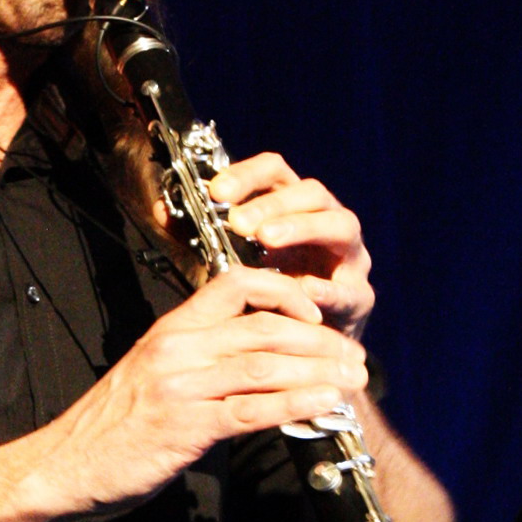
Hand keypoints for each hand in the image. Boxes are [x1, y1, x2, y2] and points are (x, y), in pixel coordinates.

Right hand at [28, 263, 367, 518]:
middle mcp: (178, 349)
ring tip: (352, 381)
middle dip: (320, 340)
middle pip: (265, 327)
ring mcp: (182, 387)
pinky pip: (253, 409)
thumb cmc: (111, 427)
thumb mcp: (152, 376)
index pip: (236, 284)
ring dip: (319, 372)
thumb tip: (255, 363)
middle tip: (354, 357)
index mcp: (172, 329)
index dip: (284, 291)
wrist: (65, 466)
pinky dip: (296, 405)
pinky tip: (323, 405)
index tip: (315, 310)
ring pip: (266, 365)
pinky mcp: (186, 426)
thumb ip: (199, 362)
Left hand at [210, 152, 373, 340]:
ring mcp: (349, 257)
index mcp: (293, 208)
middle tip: (238, 222)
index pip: (276, 172)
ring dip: (302, 228)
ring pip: (340, 225)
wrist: (299, 349)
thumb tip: (161, 211)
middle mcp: (327, 222)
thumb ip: (197, 235)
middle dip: (273, 203)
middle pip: (311, 193)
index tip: (217, 191)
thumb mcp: (226, 259)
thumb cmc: (264, 295)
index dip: (248, 174)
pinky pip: (352, 288)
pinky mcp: (360, 297)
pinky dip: (329, 289)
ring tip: (267, 240)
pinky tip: (305, 290)